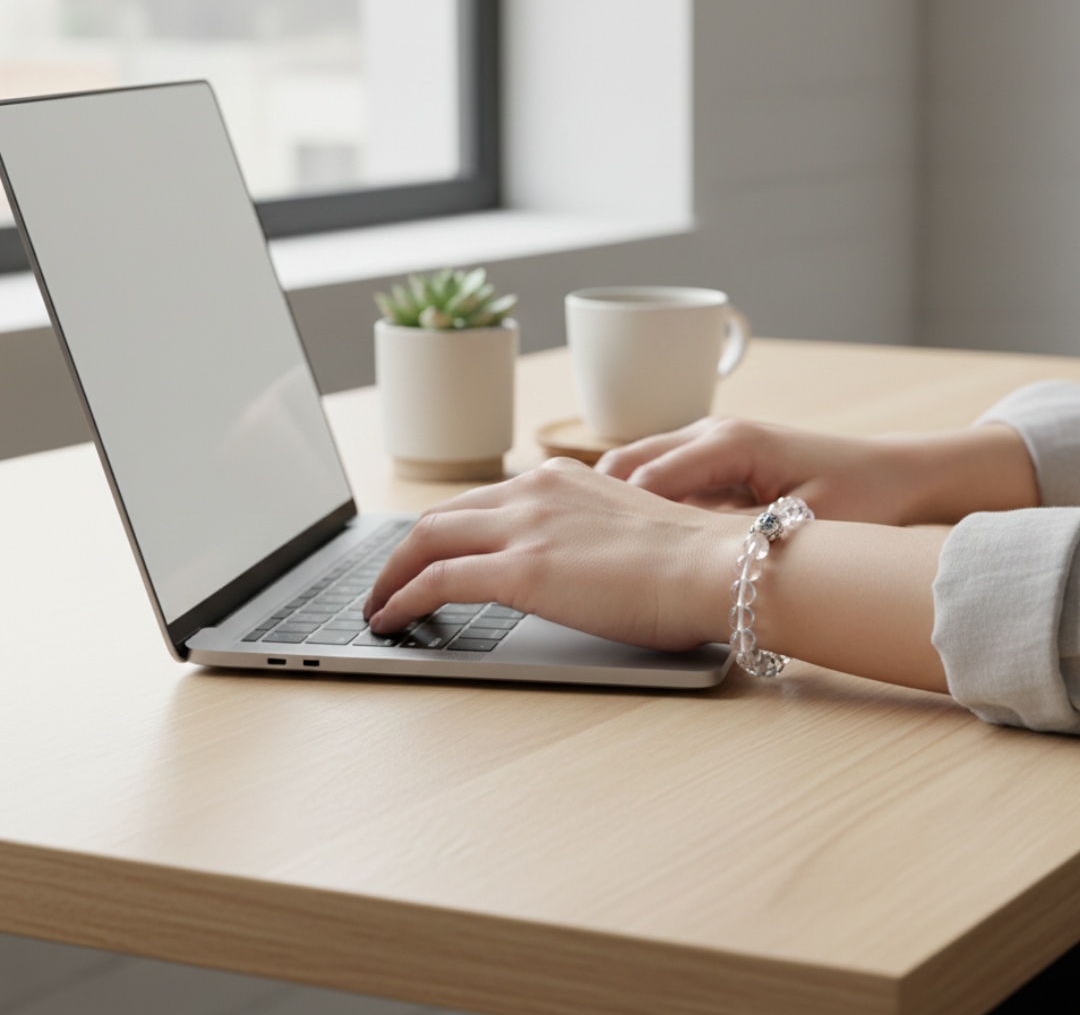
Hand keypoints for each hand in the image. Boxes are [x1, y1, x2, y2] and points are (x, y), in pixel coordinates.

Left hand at [364, 458, 736, 648]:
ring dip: (392, 575)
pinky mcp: (520, 569)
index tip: (427, 555)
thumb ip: (585, 534)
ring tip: (378, 606)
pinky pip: (437, 581)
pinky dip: (404, 599)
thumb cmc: (690, 562)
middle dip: (403, 552)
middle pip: (441, 516)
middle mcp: (533, 491)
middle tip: (388, 582)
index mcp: (560, 479)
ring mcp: (524, 527)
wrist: (716, 566)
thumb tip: (566, 566)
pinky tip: (392, 620)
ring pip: (427, 540)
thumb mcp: (626, 529)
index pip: (480, 503)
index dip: (443, 532)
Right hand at [594, 417, 1039, 524]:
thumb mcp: (804, 524)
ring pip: (638, 467)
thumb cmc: (862, 496)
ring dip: (617, 502)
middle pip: (628, 463)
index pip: (648, 478)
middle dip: (601, 504)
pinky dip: (641, 502)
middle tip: (582, 552)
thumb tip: (686, 555)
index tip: (594, 556)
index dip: (617, 518)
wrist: (897, 475)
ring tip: (597, 548)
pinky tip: (635, 540)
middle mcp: (712, 432)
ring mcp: (710, 441)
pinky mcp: (716, 458)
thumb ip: (742, 536)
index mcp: (730, 442)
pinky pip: (661, 477)